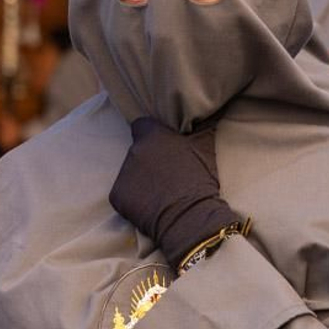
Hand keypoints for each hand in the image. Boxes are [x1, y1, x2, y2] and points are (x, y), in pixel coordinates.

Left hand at [109, 118, 240, 267]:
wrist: (189, 217)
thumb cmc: (199, 180)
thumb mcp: (205, 147)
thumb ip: (202, 125)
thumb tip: (211, 110)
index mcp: (151, 135)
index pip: (142, 125)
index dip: (151, 134)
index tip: (162, 144)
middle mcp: (133, 150)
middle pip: (138, 151)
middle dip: (149, 160)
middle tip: (167, 174)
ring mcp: (122, 173)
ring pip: (131, 173)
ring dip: (142, 180)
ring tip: (161, 192)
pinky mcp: (117, 196)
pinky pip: (125, 194)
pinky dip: (135, 200)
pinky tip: (151, 206)